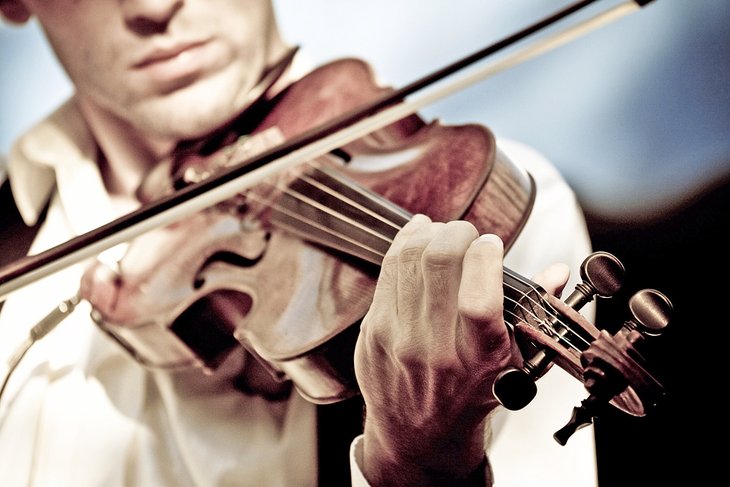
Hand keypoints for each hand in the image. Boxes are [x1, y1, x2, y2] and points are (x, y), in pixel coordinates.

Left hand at [354, 214, 568, 485]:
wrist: (418, 434)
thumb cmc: (472, 395)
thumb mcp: (514, 366)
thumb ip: (535, 315)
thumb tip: (558, 272)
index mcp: (479, 360)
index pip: (478, 299)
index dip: (485, 257)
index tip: (491, 244)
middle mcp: (435, 350)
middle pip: (439, 264)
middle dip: (457, 233)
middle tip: (467, 234)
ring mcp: (398, 340)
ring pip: (409, 260)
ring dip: (429, 234)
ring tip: (443, 233)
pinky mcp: (373, 331)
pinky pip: (386, 271)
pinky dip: (403, 244)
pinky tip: (417, 237)